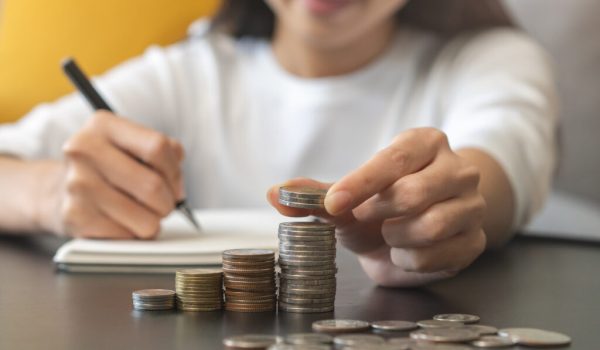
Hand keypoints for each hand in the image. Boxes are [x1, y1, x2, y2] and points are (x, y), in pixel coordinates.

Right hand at [41, 111, 184, 238]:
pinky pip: (128, 236)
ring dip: (154, 221)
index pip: (157, 147)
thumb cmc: (106, 166)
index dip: (174, 171)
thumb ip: (165, 151)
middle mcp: (84, 151)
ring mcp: (77, 185)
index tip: (174, 182)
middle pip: (153, 186)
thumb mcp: (131, 144)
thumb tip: (177, 185)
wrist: (57, 190)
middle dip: (168, 202)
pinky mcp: (75, 217)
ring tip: (143, 213)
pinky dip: (133, 233)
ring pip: (146, 218)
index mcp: (103, 125)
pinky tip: (122, 222)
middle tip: (164, 204)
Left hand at [268, 128, 486, 286]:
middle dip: (379, 214)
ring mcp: (472, 204)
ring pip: (431, 226)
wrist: (409, 237)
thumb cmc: (377, 208)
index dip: (361, 184)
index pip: (393, 159)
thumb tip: (275, 193)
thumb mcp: (345, 198)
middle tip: (369, 218)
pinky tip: (407, 251)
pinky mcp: (476, 239)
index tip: (333, 204)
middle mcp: (456, 168)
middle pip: (415, 193)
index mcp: (424, 143)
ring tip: (390, 233)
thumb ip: (313, 194)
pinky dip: (411, 260)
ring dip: (396, 238)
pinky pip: (441, 255)